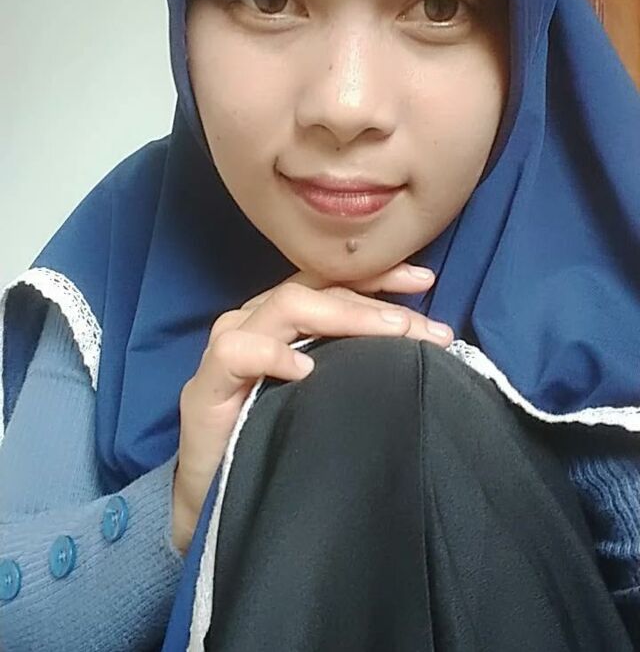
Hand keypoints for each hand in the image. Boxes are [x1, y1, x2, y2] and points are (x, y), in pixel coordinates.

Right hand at [171, 263, 451, 552]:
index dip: (378, 278)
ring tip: (391, 336)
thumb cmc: (276, 441)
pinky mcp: (205, 387)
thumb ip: (355, 364)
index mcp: (284, 319)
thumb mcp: (326, 394)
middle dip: (377, 305)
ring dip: (345, 316)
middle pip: (319, 291)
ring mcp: (229, 348)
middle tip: (428, 330)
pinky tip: (305, 371)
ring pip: (286, 306)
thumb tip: (423, 349)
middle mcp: (256, 321)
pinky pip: (237, 351)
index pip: (332, 282)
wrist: (217, 498)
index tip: (425, 282)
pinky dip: (272, 353)